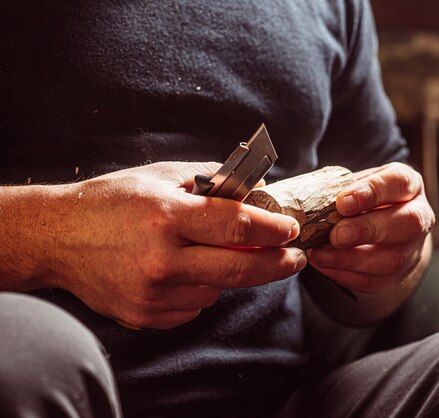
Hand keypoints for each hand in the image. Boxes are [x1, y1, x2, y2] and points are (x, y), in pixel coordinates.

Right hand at [39, 162, 305, 328]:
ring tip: (209, 253)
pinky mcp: (146, 315)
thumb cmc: (112, 201)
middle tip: (296, 259)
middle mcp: (162, 260)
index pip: (237, 227)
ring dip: (229, 274)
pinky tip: (182, 270)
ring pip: (218, 290)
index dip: (273, 229)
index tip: (292, 230)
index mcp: (167, 217)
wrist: (58, 238)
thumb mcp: (160, 176)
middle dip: (278, 265)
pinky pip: (193, 307)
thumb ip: (210, 181)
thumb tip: (254, 188)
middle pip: (240, 270)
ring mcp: (153, 293)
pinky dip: (200, 290)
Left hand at [308, 162, 433, 294]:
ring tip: (320, 254)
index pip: (399, 183)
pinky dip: (345, 274)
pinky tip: (324, 264)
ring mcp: (412, 250)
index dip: (373, 192)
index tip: (343, 202)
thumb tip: (312, 200)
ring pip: (393, 260)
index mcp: (409, 186)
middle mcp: (419, 217)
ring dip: (352, 259)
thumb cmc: (364, 201)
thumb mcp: (356, 185)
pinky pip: (375, 281)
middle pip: (408, 223)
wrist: (380, 230)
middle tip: (336, 235)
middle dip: (368, 229)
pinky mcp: (398, 276)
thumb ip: (341, 189)